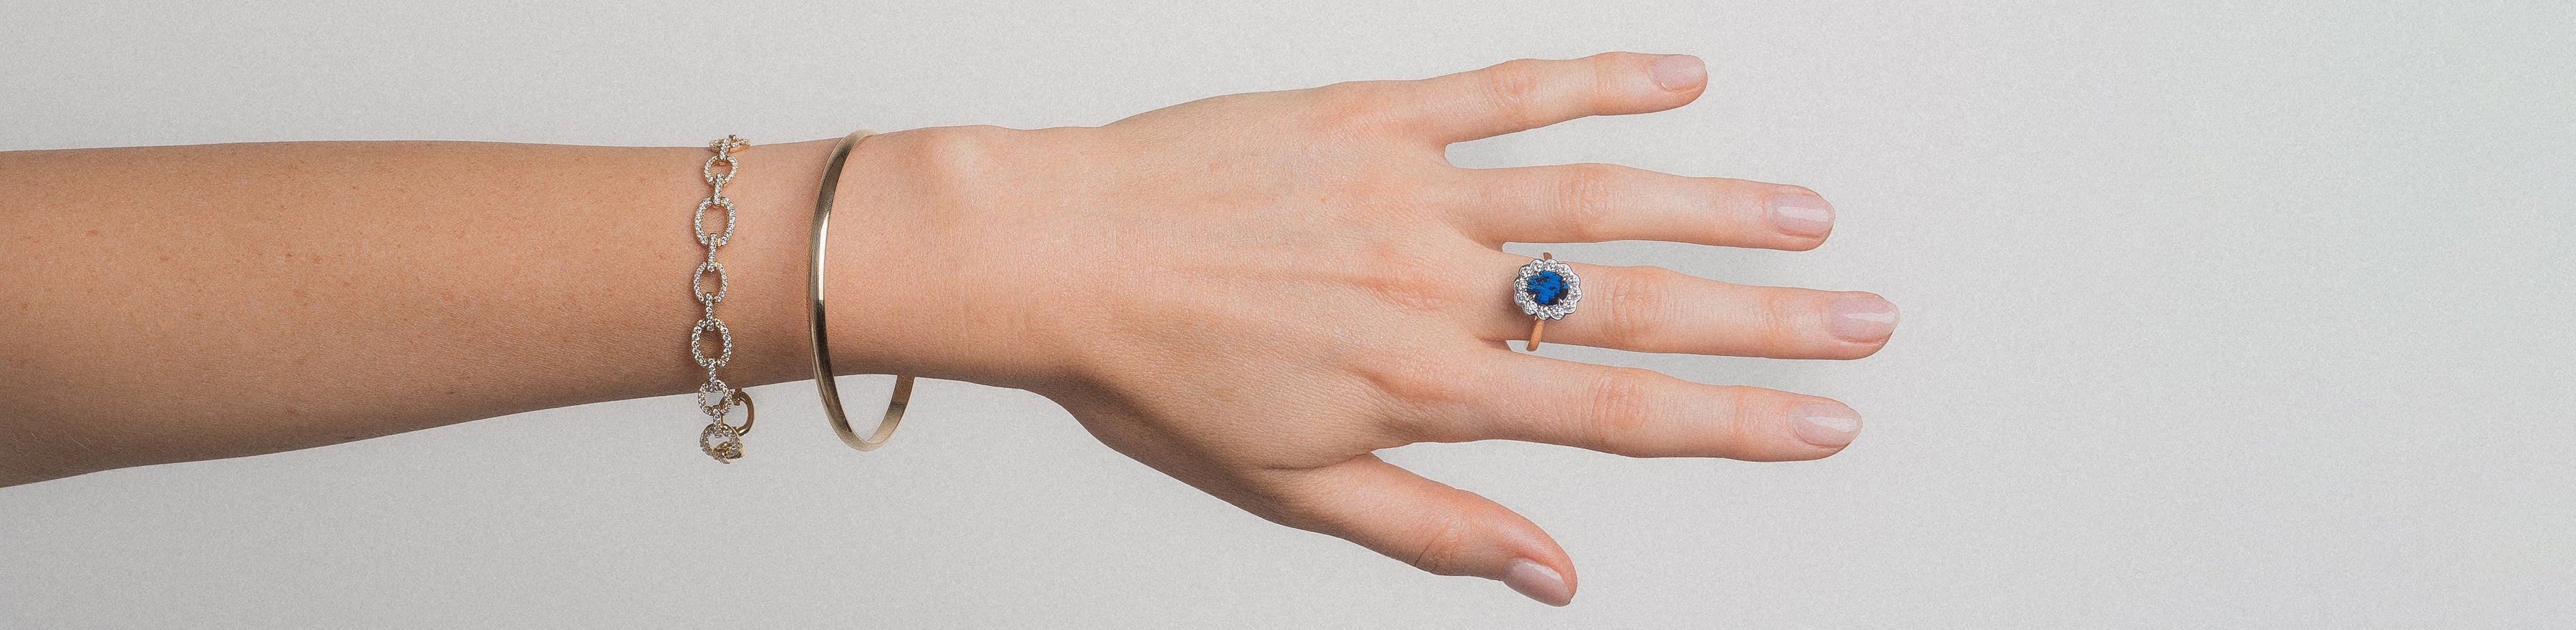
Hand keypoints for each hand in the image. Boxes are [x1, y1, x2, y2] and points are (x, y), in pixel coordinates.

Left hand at [828, 52, 1896, 604]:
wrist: (1054, 254)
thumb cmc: (1154, 376)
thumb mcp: (1289, 487)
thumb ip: (1432, 529)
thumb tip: (1550, 575)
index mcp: (1421, 386)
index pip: (1613, 411)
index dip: (1733, 421)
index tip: (1825, 423)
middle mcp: (1436, 286)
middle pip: (1633, 305)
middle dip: (1765, 318)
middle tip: (1866, 319)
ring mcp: (1410, 191)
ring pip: (1592, 195)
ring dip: (1712, 204)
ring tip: (1808, 216)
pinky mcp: (1372, 115)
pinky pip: (1504, 90)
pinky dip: (1597, 81)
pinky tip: (1676, 77)